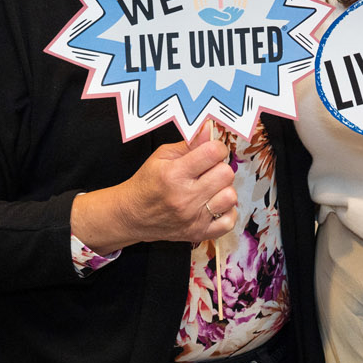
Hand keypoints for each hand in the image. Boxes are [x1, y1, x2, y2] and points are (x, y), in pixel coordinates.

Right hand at [72, 138, 236, 251]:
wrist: (132, 215)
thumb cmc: (147, 183)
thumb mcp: (161, 156)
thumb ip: (189, 143)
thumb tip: (209, 129)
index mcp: (174, 174)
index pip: (213, 153)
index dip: (216, 148)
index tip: (212, 151)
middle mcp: (185, 198)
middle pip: (226, 174)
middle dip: (220, 167)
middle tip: (208, 170)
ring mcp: (193, 218)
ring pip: (230, 196)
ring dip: (223, 189)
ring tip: (210, 188)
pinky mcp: (198, 233)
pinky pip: (229, 221)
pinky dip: (225, 211)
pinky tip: (213, 204)